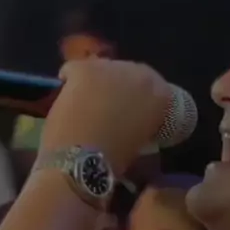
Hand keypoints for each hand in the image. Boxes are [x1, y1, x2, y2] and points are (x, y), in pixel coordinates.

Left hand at [40, 59, 170, 175]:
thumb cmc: (117, 159)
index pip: (154, 86)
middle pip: (129, 72)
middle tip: (109, 104)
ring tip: (88, 102)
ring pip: (103, 69)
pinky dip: (71, 79)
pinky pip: (75, 68)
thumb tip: (132, 116)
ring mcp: (111, 67)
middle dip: (120, 85)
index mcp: (160, 94)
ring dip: (98, 82)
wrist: (84, 162)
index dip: (140, 97)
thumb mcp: (142, 139)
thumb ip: (143, 120)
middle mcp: (140, 73)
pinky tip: (69, 95)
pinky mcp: (84, 68)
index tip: (132, 109)